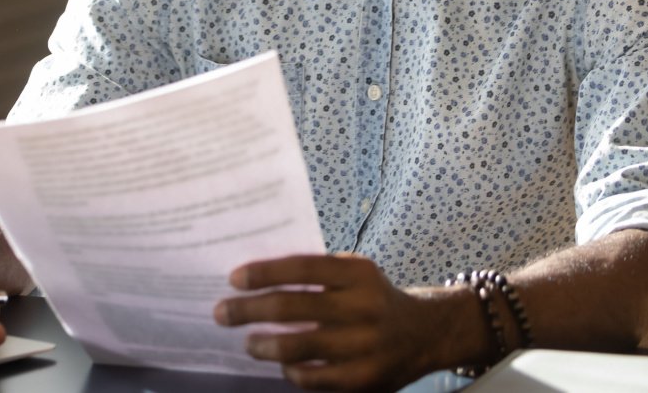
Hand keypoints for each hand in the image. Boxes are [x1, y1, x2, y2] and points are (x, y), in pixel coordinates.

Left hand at [213, 253, 438, 390]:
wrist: (425, 333)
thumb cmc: (373, 298)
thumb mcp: (354, 273)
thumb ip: (315, 273)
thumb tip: (255, 280)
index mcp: (358, 273)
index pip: (301, 268)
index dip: (264, 273)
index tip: (233, 279)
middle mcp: (364, 307)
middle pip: (291, 308)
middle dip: (248, 310)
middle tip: (222, 312)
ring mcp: (365, 346)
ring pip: (297, 347)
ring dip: (262, 345)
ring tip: (247, 343)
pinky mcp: (364, 379)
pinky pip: (313, 378)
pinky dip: (290, 370)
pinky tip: (282, 363)